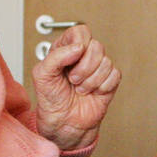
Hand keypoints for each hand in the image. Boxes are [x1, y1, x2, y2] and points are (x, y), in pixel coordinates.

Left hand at [31, 25, 120, 149]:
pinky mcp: (109, 80)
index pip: (80, 32)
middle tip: (73, 80)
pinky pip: (115, 75)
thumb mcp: (42, 75)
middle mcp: (83, 56)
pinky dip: (102, 87)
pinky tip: (93, 92)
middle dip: (84, 67)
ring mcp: (97, 68)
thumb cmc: (51, 100)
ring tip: (81, 89)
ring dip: (91, 80)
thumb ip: (56, 56)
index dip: (79, 44)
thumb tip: (77, 47)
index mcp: (66, 49)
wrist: (64, 124)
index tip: (72, 59)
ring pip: (107, 62)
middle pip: (96, 46)